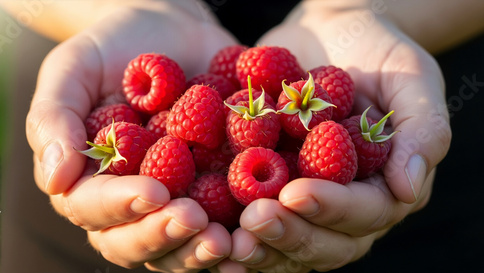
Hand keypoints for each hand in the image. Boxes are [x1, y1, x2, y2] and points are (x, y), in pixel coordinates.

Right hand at [26, 2, 237, 270]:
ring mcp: (172, 201)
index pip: (94, 209)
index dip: (121, 207)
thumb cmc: (114, 49)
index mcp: (90, 181)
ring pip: (178, 246)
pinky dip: (237, 237)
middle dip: (165, 235)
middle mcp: (129, 202)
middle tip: (196, 221)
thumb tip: (57, 179)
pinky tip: (254, 238)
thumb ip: (54, 119)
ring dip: (201, 251)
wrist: (171, 34)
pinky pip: (221, 224)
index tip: (153, 192)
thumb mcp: (73, 69)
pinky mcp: (210, 193)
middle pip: (136, 241)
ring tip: (230, 241)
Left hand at [229, 1, 450, 270]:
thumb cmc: (378, 53)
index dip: (331, 209)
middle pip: (320, 241)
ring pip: (282, 241)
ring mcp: (301, 200)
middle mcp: (341, 205)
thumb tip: (408, 190)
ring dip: (254, 244)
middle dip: (287, 234)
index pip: (363, 214)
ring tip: (223, 237)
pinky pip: (247, 215)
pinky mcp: (266, 188)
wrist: (327, 36)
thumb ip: (422, 131)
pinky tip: (200, 222)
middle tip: (253, 221)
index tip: (296, 192)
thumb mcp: (410, 80)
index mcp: (380, 188)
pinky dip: (225, 225)